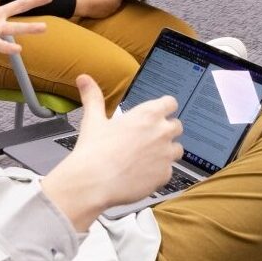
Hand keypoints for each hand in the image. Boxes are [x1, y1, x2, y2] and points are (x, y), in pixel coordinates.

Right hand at [42, 75, 183, 230]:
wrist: (94, 182)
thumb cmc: (94, 150)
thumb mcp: (93, 120)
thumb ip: (93, 97)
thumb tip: (84, 78)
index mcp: (148, 114)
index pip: (170, 103)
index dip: (164, 108)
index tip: (158, 114)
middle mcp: (162, 132)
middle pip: (177, 126)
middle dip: (166, 131)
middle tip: (148, 139)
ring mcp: (166, 154)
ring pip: (177, 149)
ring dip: (166, 151)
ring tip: (146, 158)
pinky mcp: (165, 175)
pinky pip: (168, 171)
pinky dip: (158, 173)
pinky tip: (142, 174)